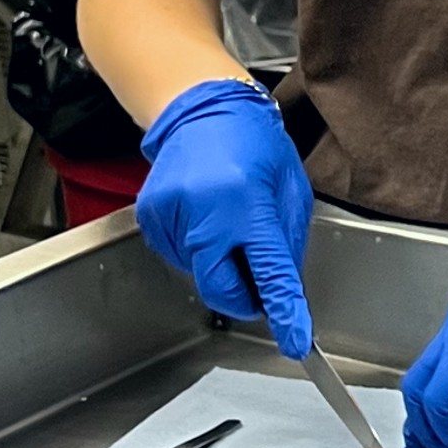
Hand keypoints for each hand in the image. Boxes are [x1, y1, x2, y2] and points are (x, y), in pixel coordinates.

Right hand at [137, 76, 313, 354]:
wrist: (201, 107)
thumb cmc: (252, 140)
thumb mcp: (288, 185)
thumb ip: (287, 240)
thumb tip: (285, 289)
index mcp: (246, 201)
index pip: (269, 271)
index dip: (284, 311)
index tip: (295, 340)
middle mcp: (204, 212)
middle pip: (223, 289)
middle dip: (244, 293)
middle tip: (256, 270)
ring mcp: (172, 216)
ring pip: (201, 274)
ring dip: (220, 262)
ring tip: (226, 215)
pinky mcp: (152, 219)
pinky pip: (181, 256)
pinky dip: (197, 247)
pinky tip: (204, 213)